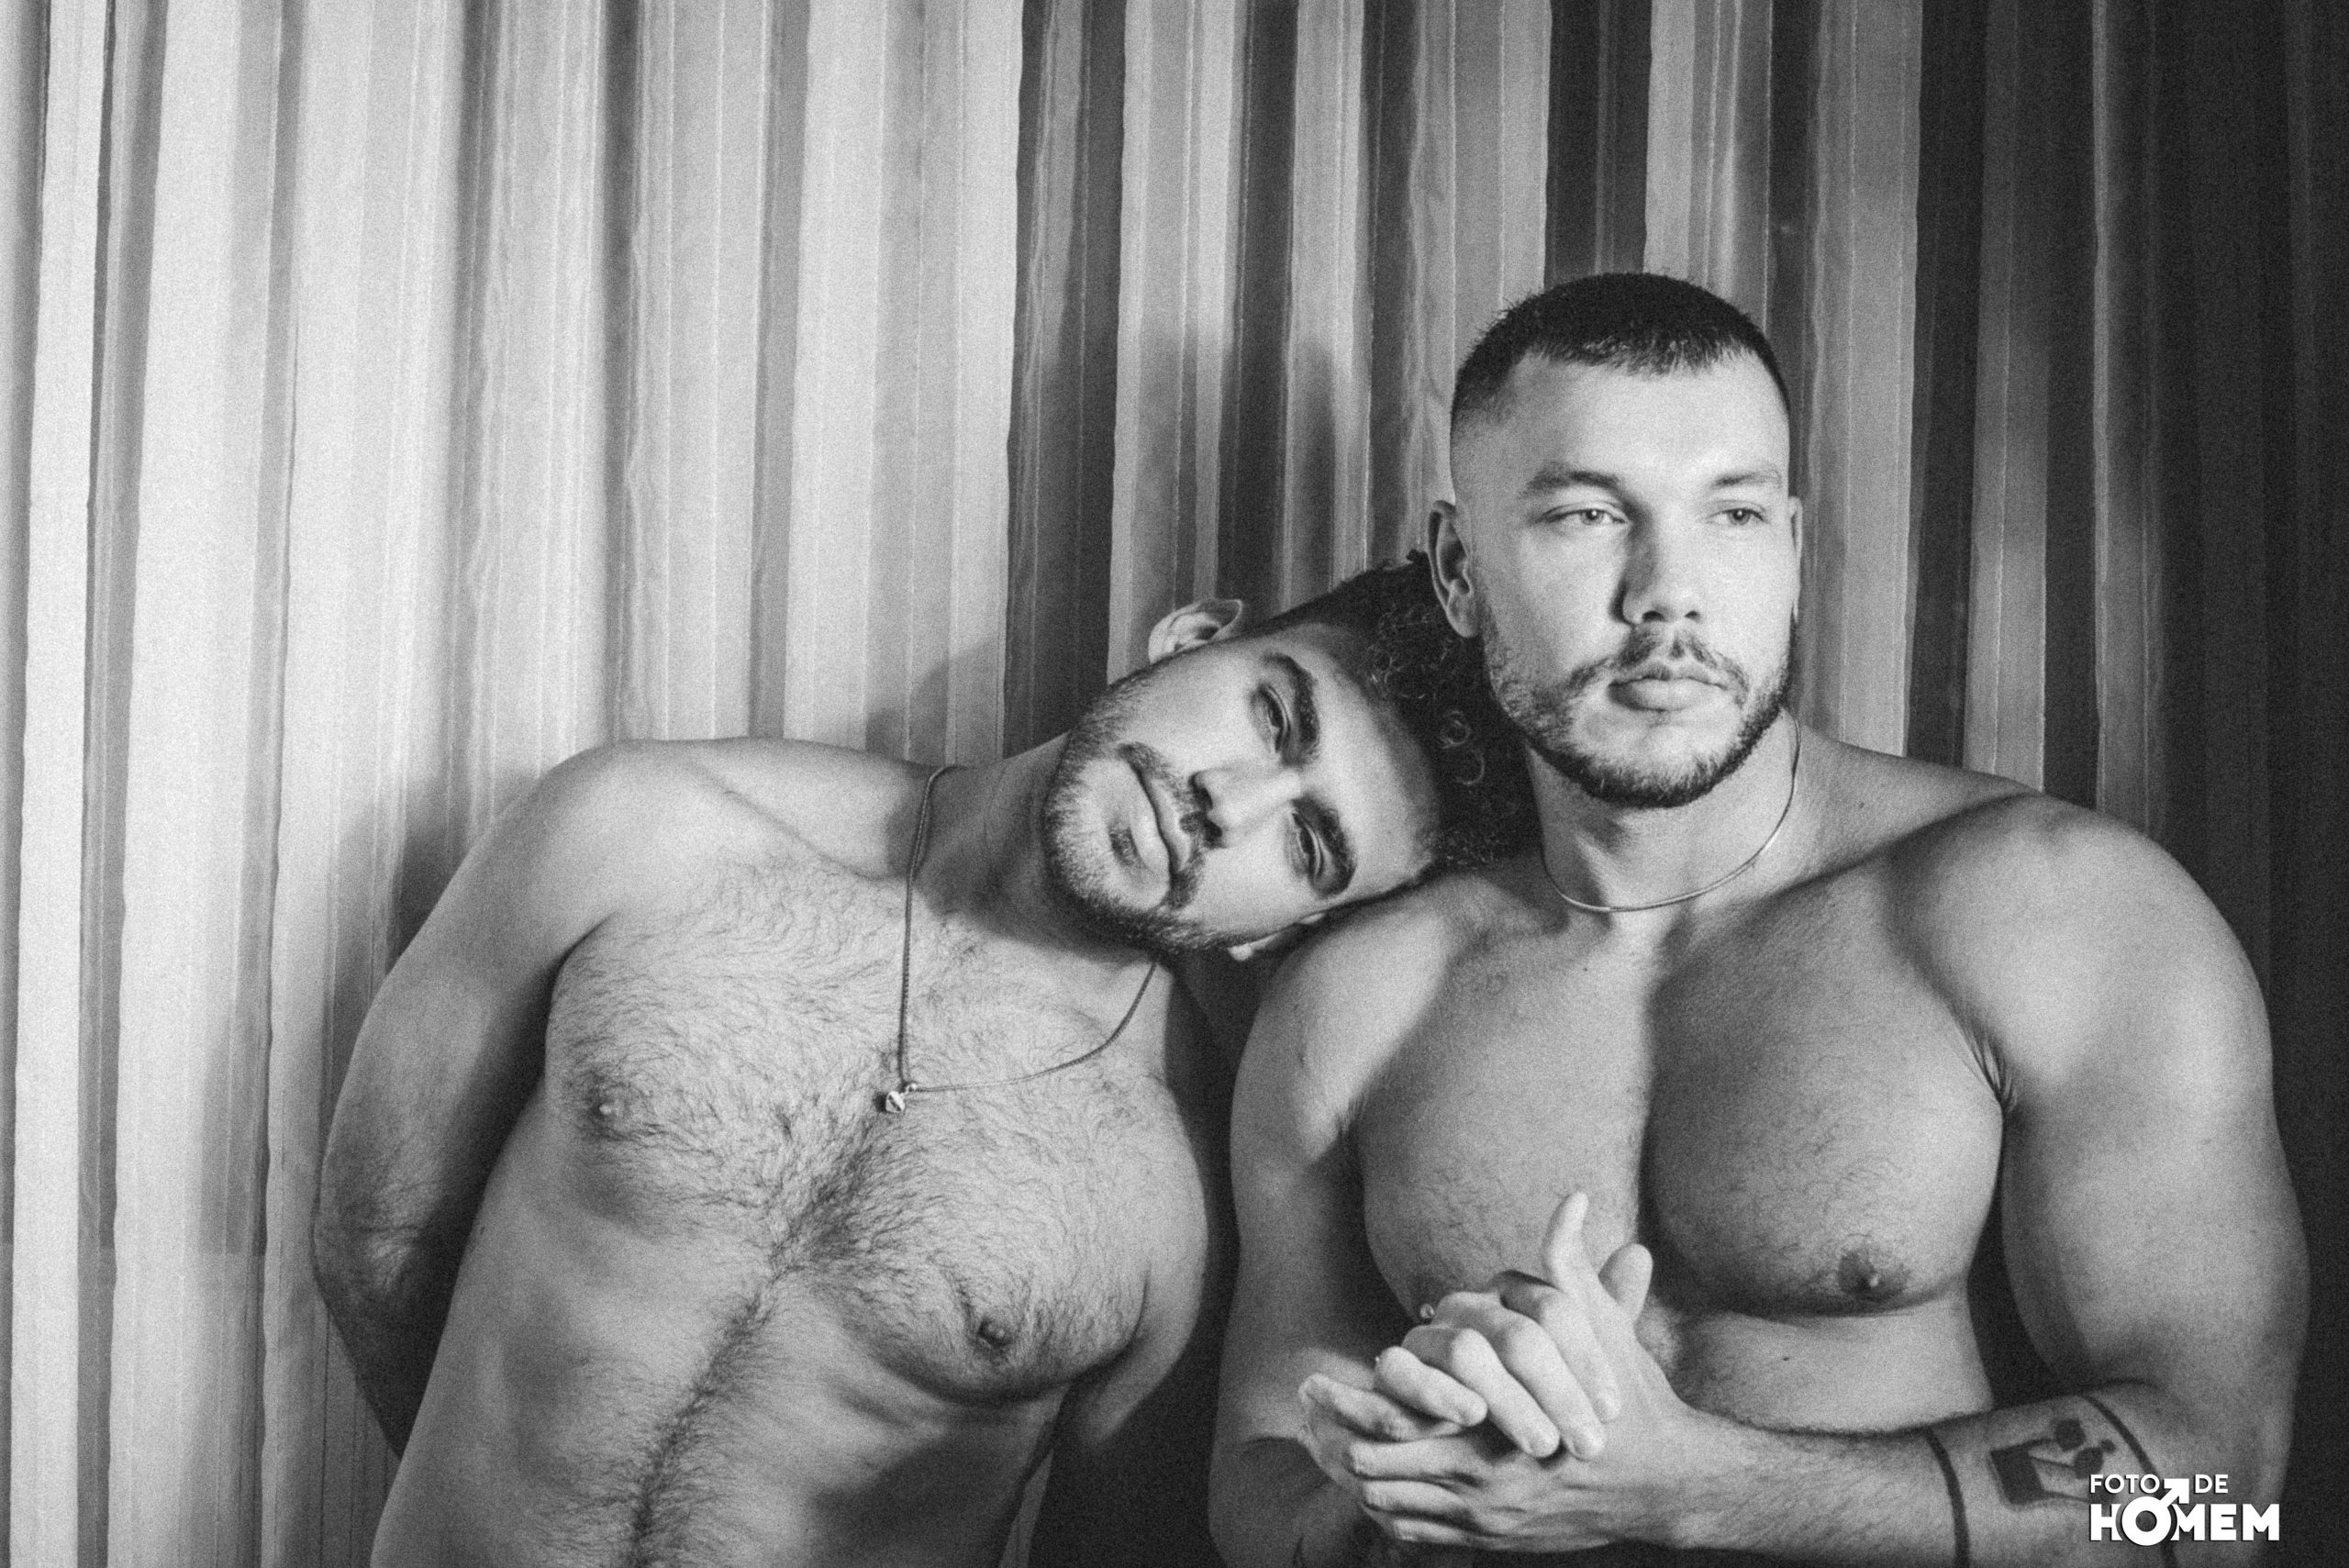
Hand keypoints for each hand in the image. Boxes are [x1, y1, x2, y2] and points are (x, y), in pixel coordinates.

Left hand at [1327, 1194, 1711, 1553]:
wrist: (1667, 1484)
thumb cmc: (1628, 1399)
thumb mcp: (1602, 1329)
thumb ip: (1569, 1268)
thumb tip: (1570, 1198)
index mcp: (1495, 1418)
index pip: (1397, 1412)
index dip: (1345, 1401)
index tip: (1308, 1385)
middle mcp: (1484, 1474)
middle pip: (1378, 1460)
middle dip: (1331, 1438)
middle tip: (1299, 1417)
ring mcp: (1486, 1514)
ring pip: (1388, 1501)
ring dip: (1351, 1478)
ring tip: (1317, 1450)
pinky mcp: (1493, 1541)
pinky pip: (1416, 1534)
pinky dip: (1384, 1512)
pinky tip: (1365, 1490)